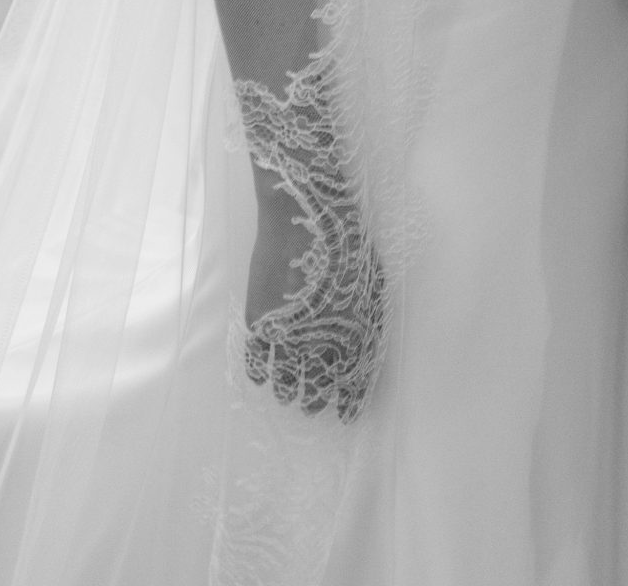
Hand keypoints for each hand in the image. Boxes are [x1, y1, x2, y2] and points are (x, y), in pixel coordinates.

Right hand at [245, 166, 384, 421]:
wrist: (303, 212)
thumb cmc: (345, 238)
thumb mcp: (371, 279)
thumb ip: (369, 316)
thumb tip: (365, 346)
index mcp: (354, 329)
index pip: (353, 379)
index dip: (350, 401)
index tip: (347, 416)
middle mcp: (320, 339)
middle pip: (319, 384)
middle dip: (318, 398)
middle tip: (314, 405)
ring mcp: (287, 332)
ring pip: (286, 379)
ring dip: (289, 391)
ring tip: (290, 397)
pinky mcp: (259, 319)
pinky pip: (257, 360)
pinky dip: (260, 373)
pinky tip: (264, 378)